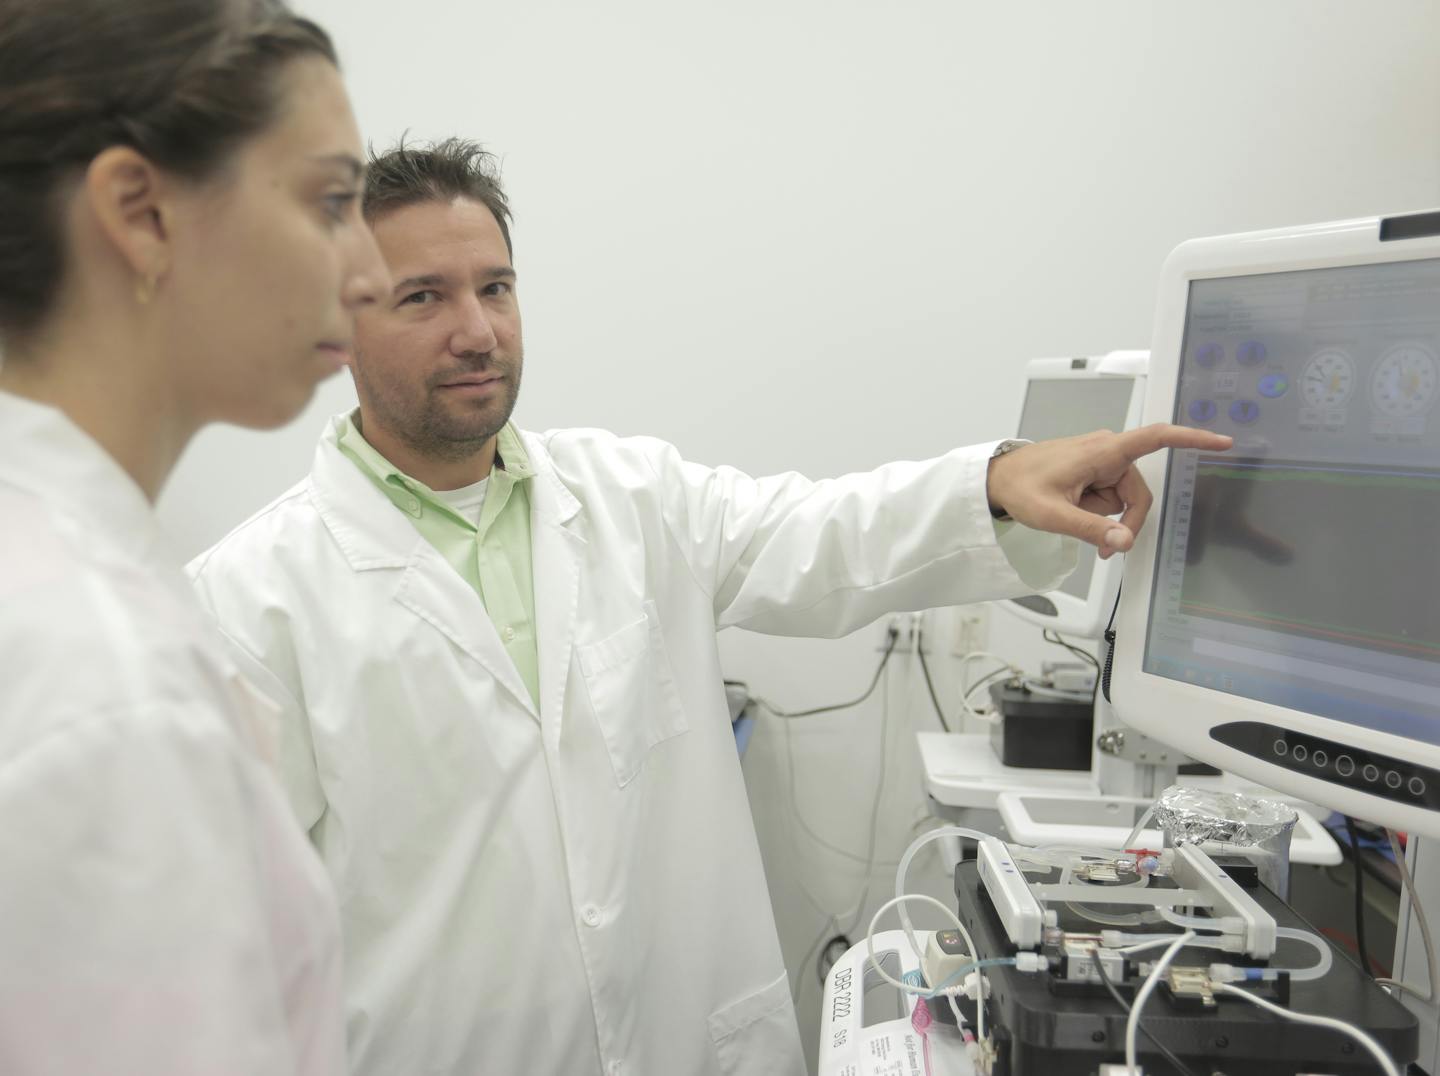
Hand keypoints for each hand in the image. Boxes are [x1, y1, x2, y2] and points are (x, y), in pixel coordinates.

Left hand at [986, 424, 1233, 558]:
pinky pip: (1111, 497)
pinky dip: (1099, 512)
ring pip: (1124, 499)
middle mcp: (1107, 451)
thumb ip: (1090, 529)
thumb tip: (1124, 542)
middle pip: (1139, 493)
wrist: (997, 479)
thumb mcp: (1052, 514)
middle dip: (1123, 521)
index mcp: (1103, 451)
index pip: (1155, 438)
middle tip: (1101, 545)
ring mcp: (1102, 460)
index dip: (1190, 439)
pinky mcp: (1096, 470)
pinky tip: (1076, 512)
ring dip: (1105, 517)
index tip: (1221, 442)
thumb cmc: (1020, 486)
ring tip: (1073, 517)